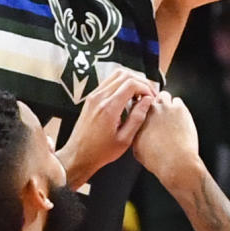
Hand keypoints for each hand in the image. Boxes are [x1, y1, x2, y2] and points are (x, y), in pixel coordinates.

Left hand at [58, 67, 158, 187]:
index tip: (151, 97)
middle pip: (124, 75)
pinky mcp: (91, 98)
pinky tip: (127, 97)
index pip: (131, 83)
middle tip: (148, 93)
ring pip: (116, 75)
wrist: (78, 155)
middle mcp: (99, 98)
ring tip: (139, 94)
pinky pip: (109, 82)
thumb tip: (147, 101)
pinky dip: (121, 84)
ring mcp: (94, 96)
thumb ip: (138, 117)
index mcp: (108, 108)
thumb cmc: (99, 152)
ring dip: (131, 81)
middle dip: (140, 82)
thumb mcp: (125, 139)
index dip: (145, 87)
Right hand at [131, 90, 200, 187]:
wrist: (176, 162)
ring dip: (165, 102)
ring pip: (163, 95)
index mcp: (138, 120)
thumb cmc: (158, 159)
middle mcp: (150, 111)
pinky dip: (178, 106)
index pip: (135, 106)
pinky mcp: (179, 109)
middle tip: (157, 113)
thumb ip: (136, 136)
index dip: (140, 108)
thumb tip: (138, 133)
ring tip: (168, 113)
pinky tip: (179, 116)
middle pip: (149, 98)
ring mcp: (165, 108)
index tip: (143, 111)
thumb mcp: (138, 150)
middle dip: (152, 104)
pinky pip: (178, 101)